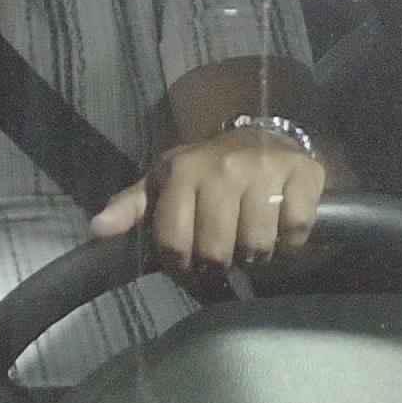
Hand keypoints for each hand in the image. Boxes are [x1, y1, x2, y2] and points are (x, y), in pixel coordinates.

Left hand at [92, 127, 325, 272]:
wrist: (263, 135)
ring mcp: (265, 169)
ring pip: (257, 245)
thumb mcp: (165, 184)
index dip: (181, 267)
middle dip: (220, 263)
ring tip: (252, 241)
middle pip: (216, 251)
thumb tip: (97, 229)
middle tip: (226, 254)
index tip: (190, 265)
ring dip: (256, 254)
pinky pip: (295, 229)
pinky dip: (291, 240)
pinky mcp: (304, 173)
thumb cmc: (208, 170)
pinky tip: (281, 228)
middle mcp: (223, 167)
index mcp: (182, 170)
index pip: (174, 244)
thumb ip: (131, 207)